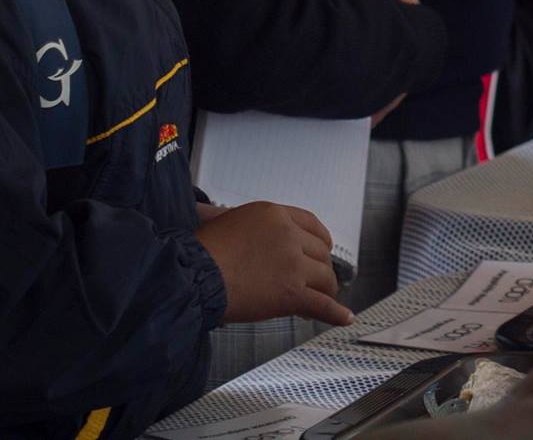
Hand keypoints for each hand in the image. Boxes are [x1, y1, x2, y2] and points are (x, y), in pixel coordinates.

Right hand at [195, 201, 353, 326]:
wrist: (189, 277)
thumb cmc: (197, 253)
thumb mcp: (225, 222)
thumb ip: (248, 228)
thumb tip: (242, 232)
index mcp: (274, 214)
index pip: (312, 224)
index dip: (320, 241)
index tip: (322, 250)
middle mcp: (288, 235)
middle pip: (320, 252)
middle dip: (318, 268)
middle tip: (314, 280)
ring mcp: (292, 264)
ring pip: (324, 276)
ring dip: (324, 290)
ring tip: (320, 299)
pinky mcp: (291, 293)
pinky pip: (322, 304)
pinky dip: (335, 313)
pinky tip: (344, 317)